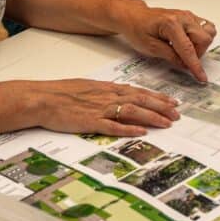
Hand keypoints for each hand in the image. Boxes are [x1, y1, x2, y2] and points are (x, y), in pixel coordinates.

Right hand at [33, 79, 180, 135]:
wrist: (42, 98)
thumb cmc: (60, 93)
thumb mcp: (87, 87)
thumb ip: (104, 91)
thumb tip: (120, 94)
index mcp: (106, 87)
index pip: (137, 91)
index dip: (156, 97)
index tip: (172, 101)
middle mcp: (107, 96)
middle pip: (140, 100)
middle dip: (161, 107)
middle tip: (177, 113)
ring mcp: (99, 109)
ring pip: (132, 111)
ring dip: (151, 117)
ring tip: (167, 123)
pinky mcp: (90, 122)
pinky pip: (113, 126)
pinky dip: (129, 129)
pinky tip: (141, 132)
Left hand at [114, 0, 216, 81]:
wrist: (134, 17)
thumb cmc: (137, 29)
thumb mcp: (150, 48)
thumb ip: (170, 56)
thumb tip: (185, 65)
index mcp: (171, 24)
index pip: (188, 49)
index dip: (195, 65)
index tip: (201, 77)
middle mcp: (182, 17)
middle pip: (204, 39)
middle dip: (197, 53)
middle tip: (182, 59)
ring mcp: (187, 15)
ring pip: (208, 32)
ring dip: (200, 45)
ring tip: (184, 49)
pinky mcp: (189, 16)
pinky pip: (205, 27)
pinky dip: (200, 38)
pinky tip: (188, 42)